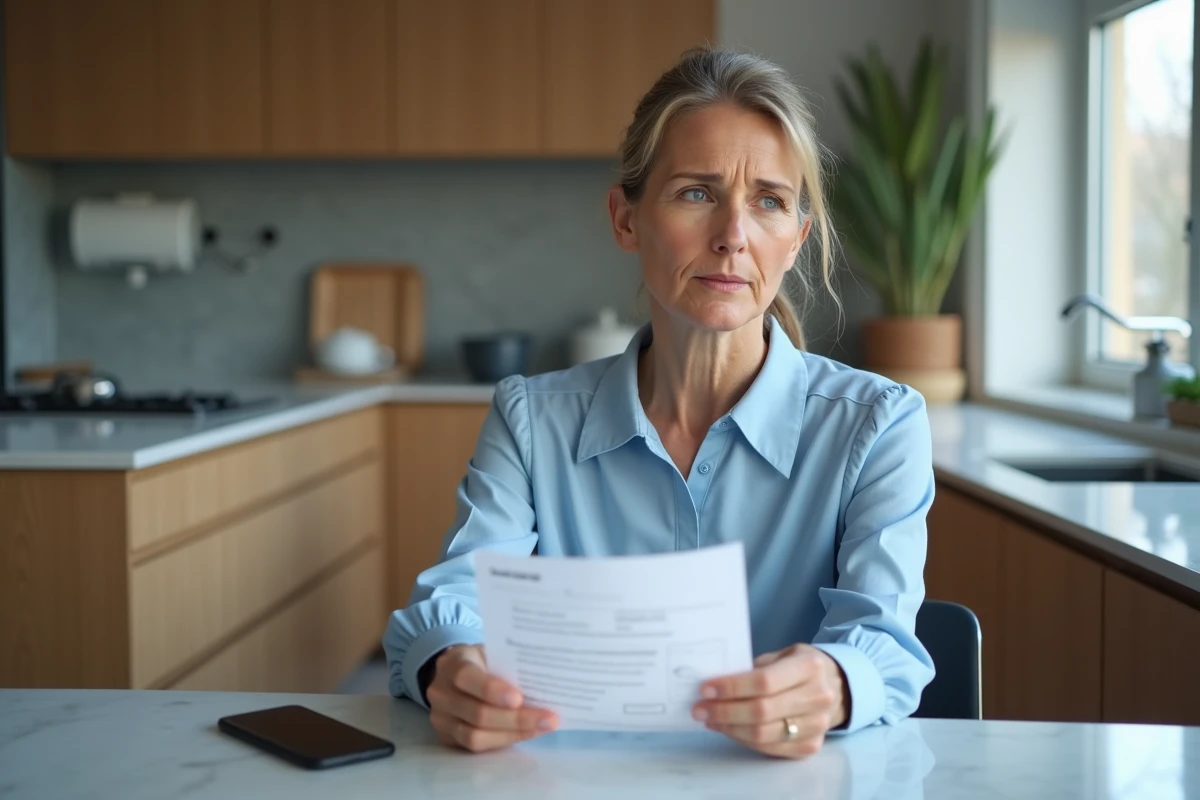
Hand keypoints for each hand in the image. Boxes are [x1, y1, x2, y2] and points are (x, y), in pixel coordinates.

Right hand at [426, 644, 558, 752]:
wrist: (453, 673)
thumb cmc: (481, 660)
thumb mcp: (491, 652)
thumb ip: (508, 665)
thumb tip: (543, 683)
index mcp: (452, 664)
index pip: (467, 677)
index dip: (492, 690)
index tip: (519, 699)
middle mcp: (441, 692)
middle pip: (477, 713)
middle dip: (516, 719)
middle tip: (548, 719)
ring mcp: (440, 718)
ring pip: (476, 736)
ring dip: (513, 734)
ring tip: (542, 728)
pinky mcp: (446, 737)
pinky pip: (475, 746)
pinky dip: (504, 740)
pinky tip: (527, 733)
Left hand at [692, 644, 847, 759]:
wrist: (838, 687)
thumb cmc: (801, 666)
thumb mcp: (784, 654)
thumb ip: (755, 667)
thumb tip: (716, 682)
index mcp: (810, 667)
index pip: (764, 681)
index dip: (732, 687)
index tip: (706, 689)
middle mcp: (818, 697)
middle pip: (761, 712)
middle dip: (724, 711)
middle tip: (700, 708)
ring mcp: (817, 725)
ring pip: (763, 734)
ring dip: (729, 728)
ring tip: (709, 718)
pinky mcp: (810, 745)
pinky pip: (769, 748)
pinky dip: (743, 739)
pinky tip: (728, 728)